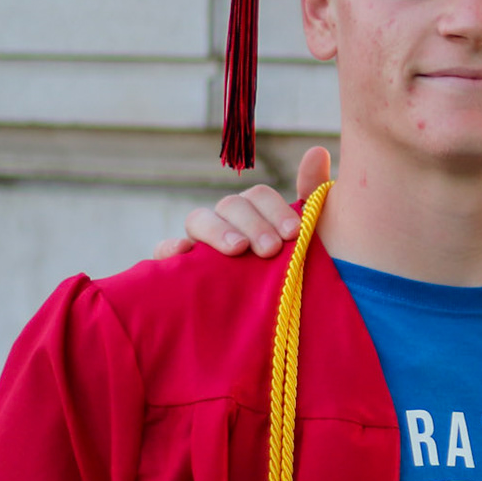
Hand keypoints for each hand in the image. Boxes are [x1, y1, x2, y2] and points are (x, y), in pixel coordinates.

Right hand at [151, 146, 332, 259]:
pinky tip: (182, 253)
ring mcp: (202, 245)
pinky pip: (165, 251)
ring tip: (237, 250)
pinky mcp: (180, 269)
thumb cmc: (294, 274)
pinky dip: (170, 248)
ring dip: (218, 231)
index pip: (259, 197)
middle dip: (252, 224)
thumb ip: (312, 196)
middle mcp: (228, 224)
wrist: (277, 330)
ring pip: (199, 220)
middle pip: (230, 206)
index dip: (275, 209)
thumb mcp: (310, 239)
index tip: (294, 232)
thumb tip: (316, 151)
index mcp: (257, 215)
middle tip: (270, 249)